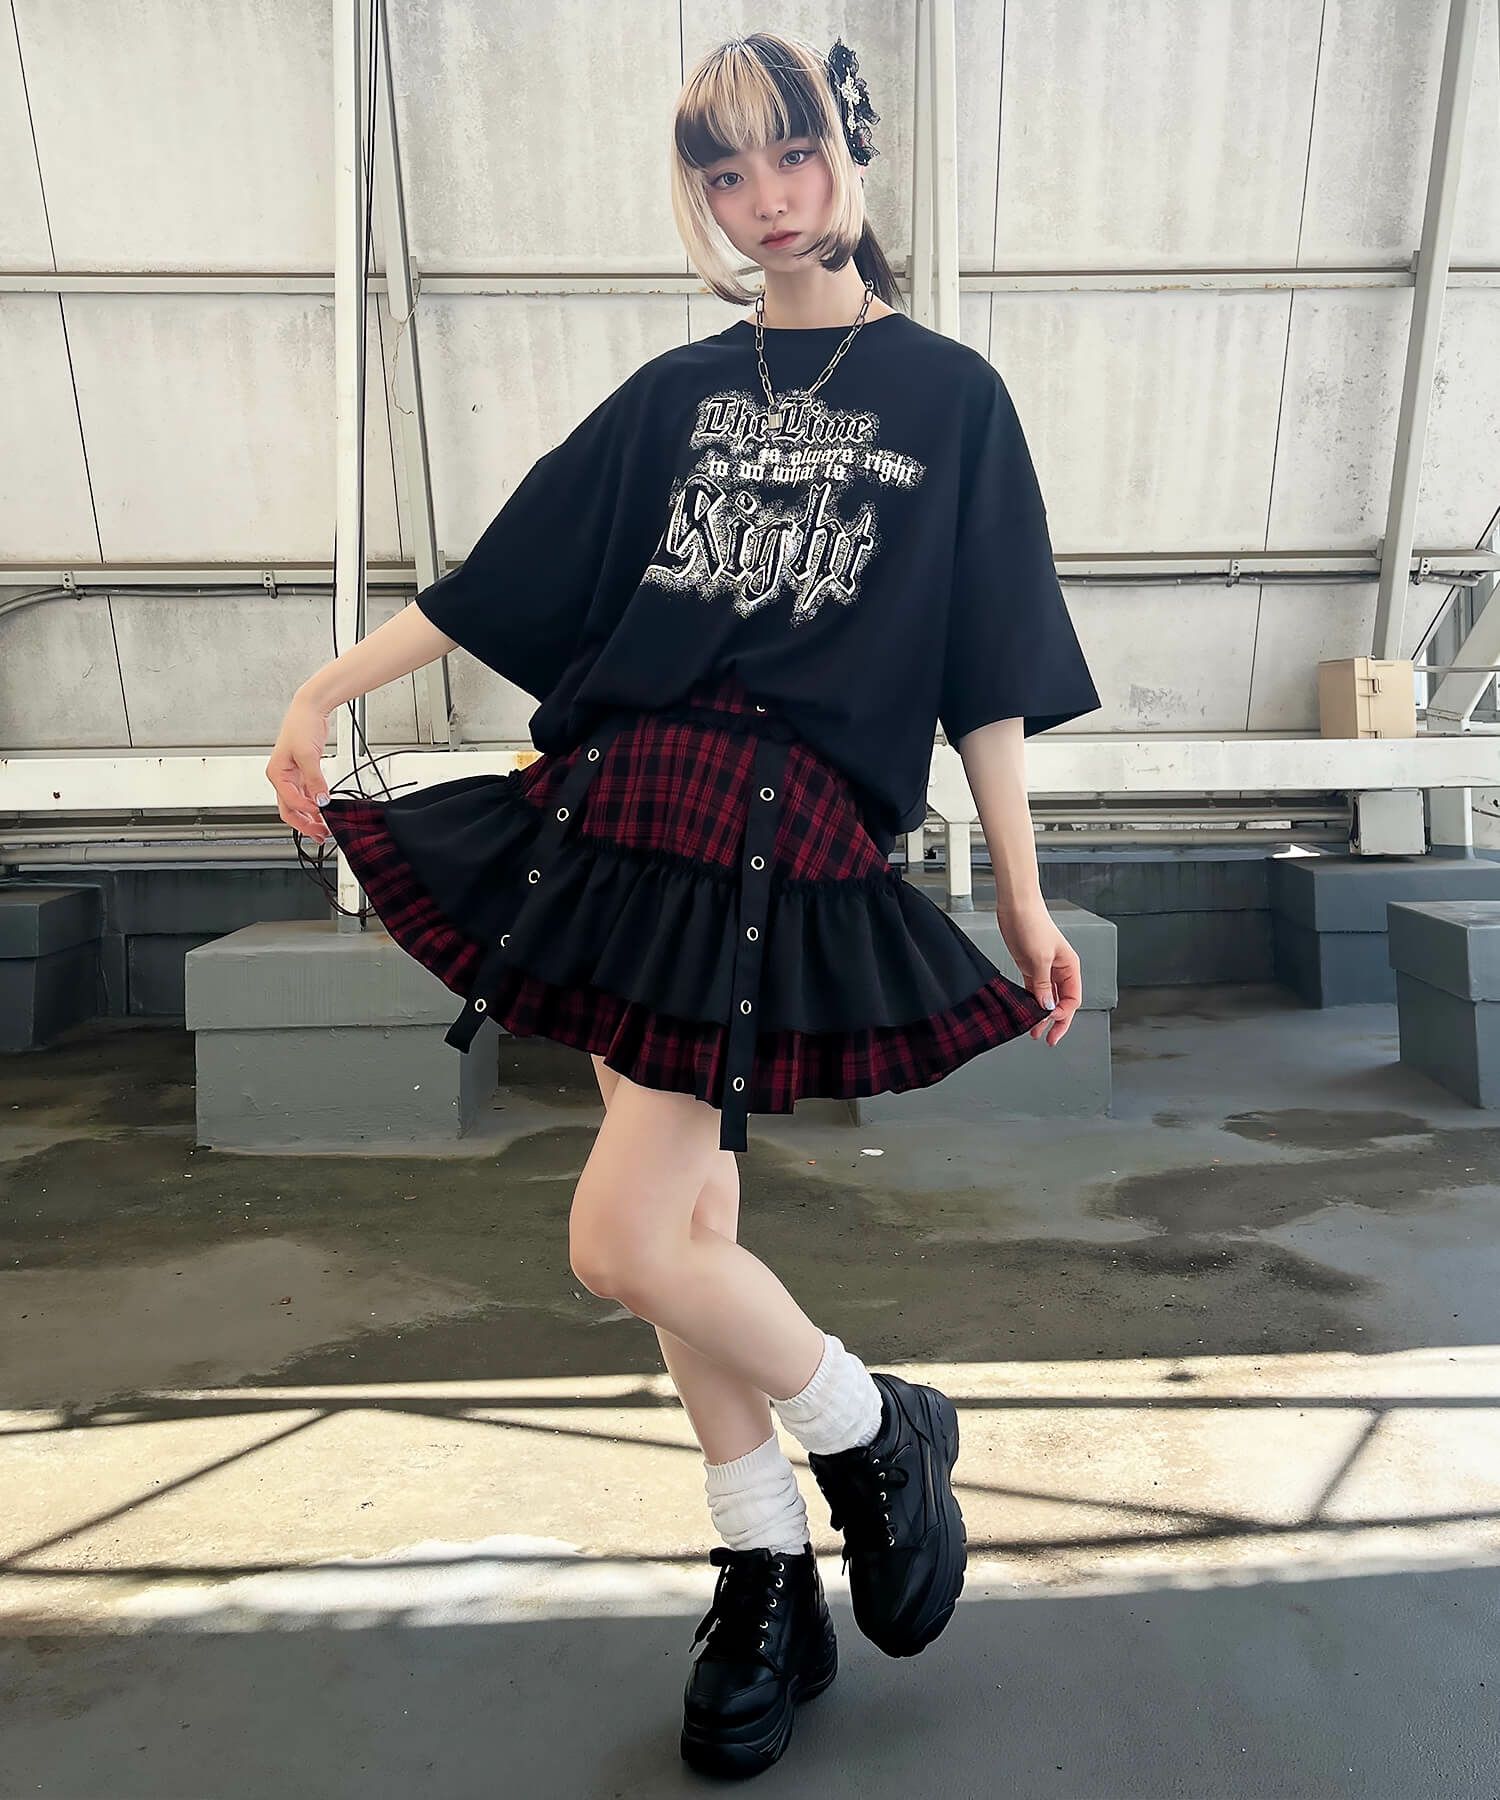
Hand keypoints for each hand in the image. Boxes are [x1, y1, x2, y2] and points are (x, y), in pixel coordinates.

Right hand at [266, 693, 331, 841]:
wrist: (310, 709)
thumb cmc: (302, 725)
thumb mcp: (308, 755)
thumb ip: (315, 780)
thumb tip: (321, 801)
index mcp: (276, 773)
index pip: (289, 802)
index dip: (306, 812)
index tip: (322, 816)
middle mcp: (281, 777)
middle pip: (290, 809)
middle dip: (304, 824)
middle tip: (320, 835)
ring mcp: (292, 776)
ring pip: (298, 805)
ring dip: (310, 818)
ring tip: (323, 829)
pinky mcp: (303, 773)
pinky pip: (306, 795)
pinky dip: (314, 805)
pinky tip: (323, 812)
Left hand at [996, 901, 1080, 1045]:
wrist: (1016, 907)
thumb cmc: (1033, 924)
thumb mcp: (1040, 958)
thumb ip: (1043, 985)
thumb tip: (1046, 1007)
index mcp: (1070, 967)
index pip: (1072, 999)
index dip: (1063, 1014)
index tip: (1049, 1021)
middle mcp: (1060, 970)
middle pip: (1062, 1003)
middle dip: (1056, 1022)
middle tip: (1049, 1038)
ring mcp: (1045, 970)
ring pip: (1047, 1000)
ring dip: (1041, 1015)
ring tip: (1034, 1031)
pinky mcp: (1030, 968)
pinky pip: (1034, 991)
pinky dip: (1031, 1003)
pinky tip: (1026, 1013)